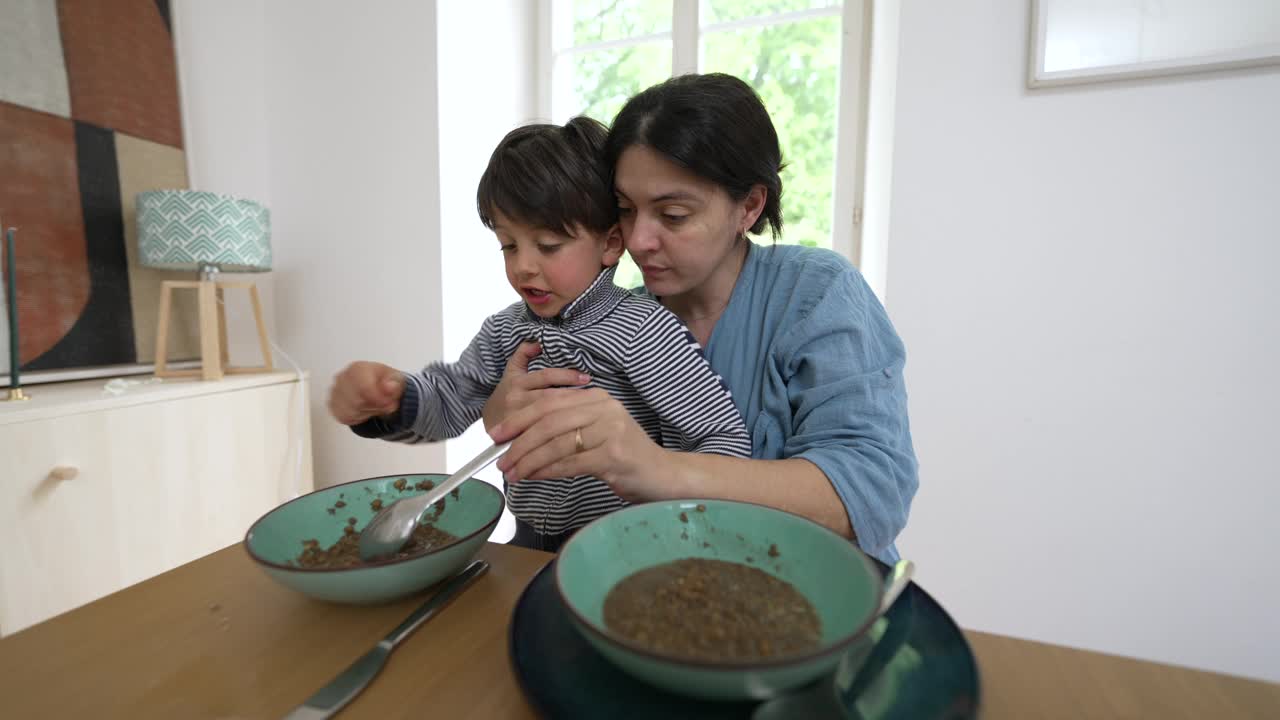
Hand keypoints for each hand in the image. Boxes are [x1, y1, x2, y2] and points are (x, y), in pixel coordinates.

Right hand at [328, 361, 404, 425]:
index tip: (388, 404)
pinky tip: (363, 410)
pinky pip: (345, 417)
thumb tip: (390, 387)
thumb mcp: (396, 379)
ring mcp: (335, 392)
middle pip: (357, 402)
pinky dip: (357, 418)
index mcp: (358, 368)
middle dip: (374, 407)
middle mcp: (342, 378)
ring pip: (351, 412)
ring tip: (375, 406)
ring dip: (367, 413)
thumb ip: (394, 382)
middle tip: (384, 405)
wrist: (373, 387)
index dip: (378, 399)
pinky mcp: (332, 405)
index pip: (364, 387)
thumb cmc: (382, 381)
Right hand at [480, 342, 591, 430]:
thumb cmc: (506, 397)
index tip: (586, 377)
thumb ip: (523, 354)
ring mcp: (518, 420)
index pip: (545, 376)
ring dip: (570, 411)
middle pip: (549, 397)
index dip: (567, 376)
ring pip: (548, 415)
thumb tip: (538, 342)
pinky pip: (544, 432)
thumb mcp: (511, 373)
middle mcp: (516, 399)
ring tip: (590, 409)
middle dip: (574, 396)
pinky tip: (577, 426)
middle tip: (596, 396)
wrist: (490, 425)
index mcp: (516, 381)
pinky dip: (562, 428)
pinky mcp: (520, 437)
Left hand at [490, 388, 670, 501]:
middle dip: (519, 441)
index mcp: (597, 398)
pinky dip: (548, 471)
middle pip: (550, 421)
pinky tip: (534, 477)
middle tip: (500, 459)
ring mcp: (611, 430)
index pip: (550, 402)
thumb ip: (567, 430)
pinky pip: (571, 462)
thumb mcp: (596, 434)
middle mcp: (604, 408)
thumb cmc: (625, 458)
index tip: (497, 435)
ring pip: (557, 442)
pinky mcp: (614, 455)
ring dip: (530, 460)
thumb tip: (522, 440)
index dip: (519, 418)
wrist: (663, 476)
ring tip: (513, 473)